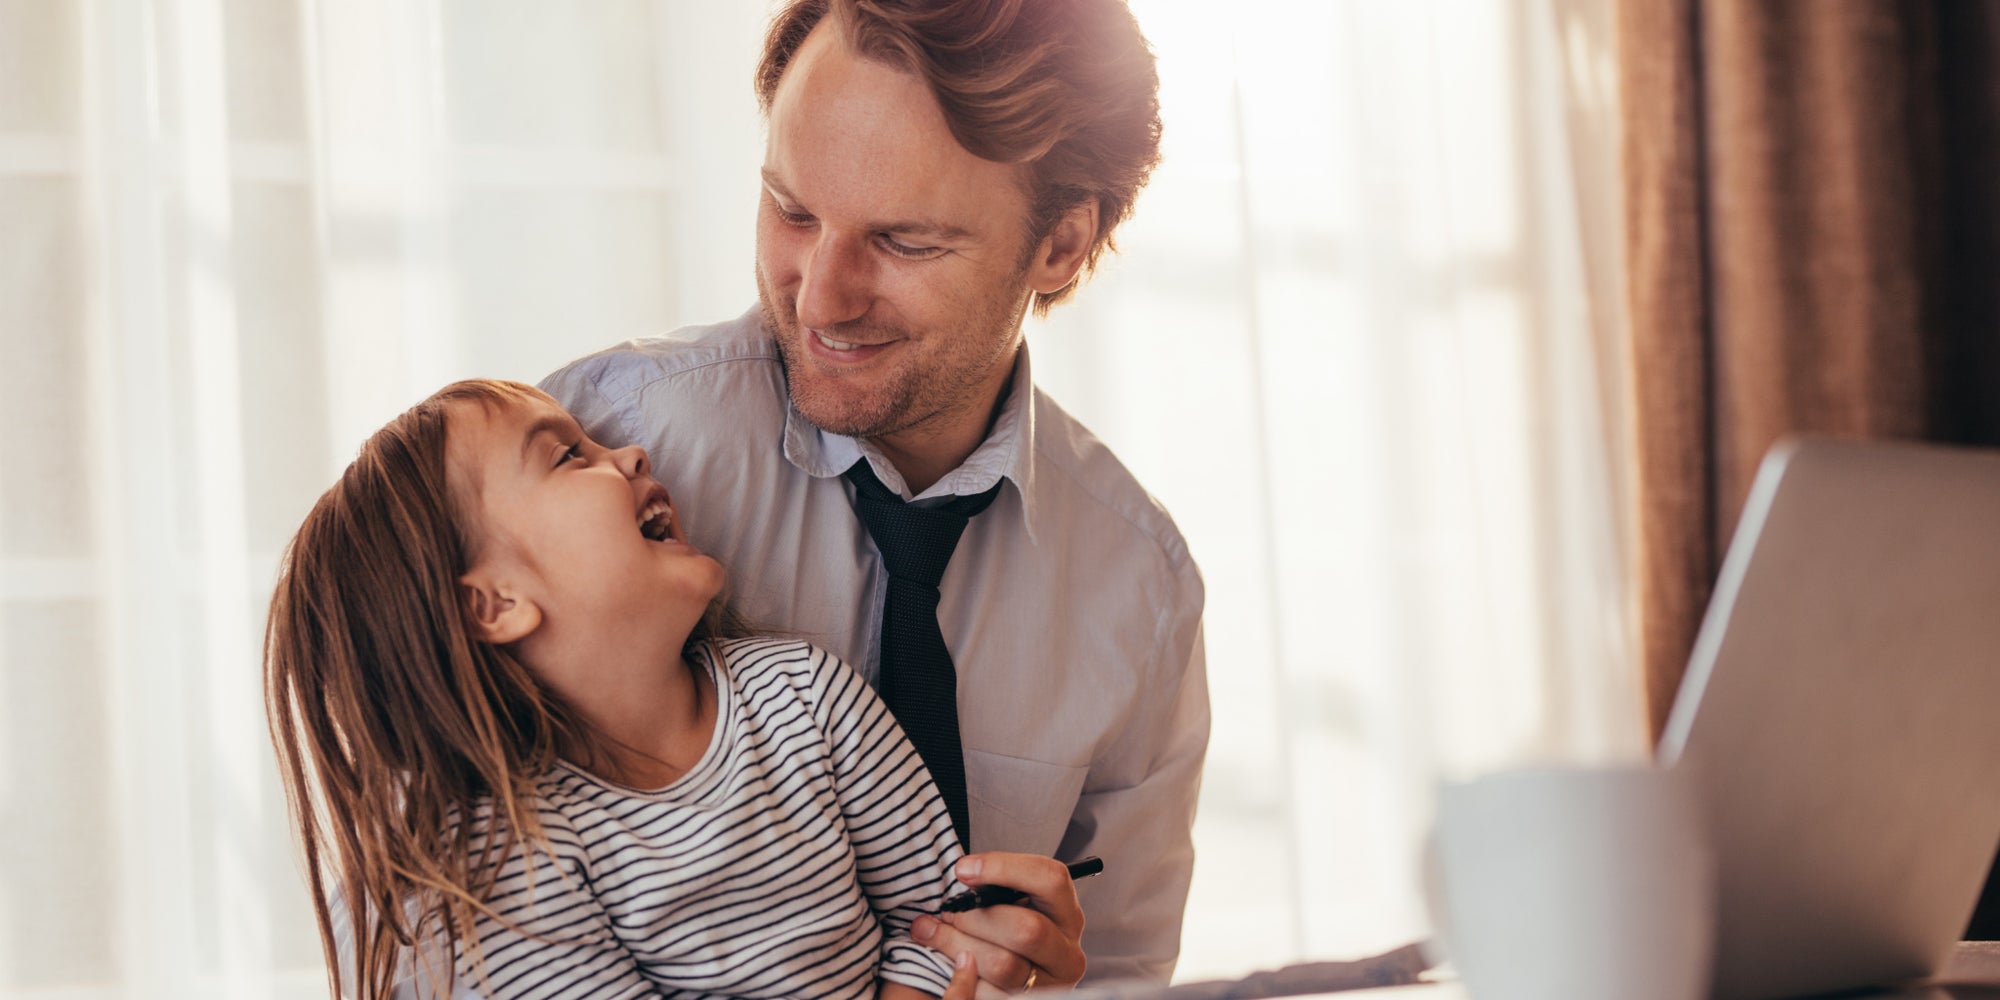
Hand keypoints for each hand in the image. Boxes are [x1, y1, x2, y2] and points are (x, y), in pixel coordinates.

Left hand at [913, 853, 1084, 994]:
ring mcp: (1051, 986)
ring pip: (1003, 965)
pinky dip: (961, 978)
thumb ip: (996, 887)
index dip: (1005, 869)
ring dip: (957, 945)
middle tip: (946, 911)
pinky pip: (988, 994)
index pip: (1051, 880)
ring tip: (931, 932)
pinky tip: (948, 961)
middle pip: (1028, 929)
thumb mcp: (1012, 904)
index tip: (963, 870)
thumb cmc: (1006, 929)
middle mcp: (1067, 953)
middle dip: (976, 918)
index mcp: (1068, 915)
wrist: (1014, 972)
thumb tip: (965, 872)